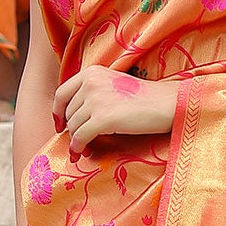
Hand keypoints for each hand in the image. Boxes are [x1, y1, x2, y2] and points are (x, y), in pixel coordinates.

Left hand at [53, 66, 177, 153]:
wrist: (167, 103)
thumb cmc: (145, 98)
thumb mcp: (113, 85)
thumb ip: (93, 92)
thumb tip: (74, 116)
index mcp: (91, 72)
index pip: (62, 93)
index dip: (57, 112)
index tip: (60, 124)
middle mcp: (90, 83)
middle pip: (68, 113)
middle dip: (71, 130)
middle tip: (78, 142)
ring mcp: (95, 100)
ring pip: (73, 127)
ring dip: (76, 141)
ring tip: (83, 150)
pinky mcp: (103, 118)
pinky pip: (81, 137)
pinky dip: (78, 147)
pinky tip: (82, 153)